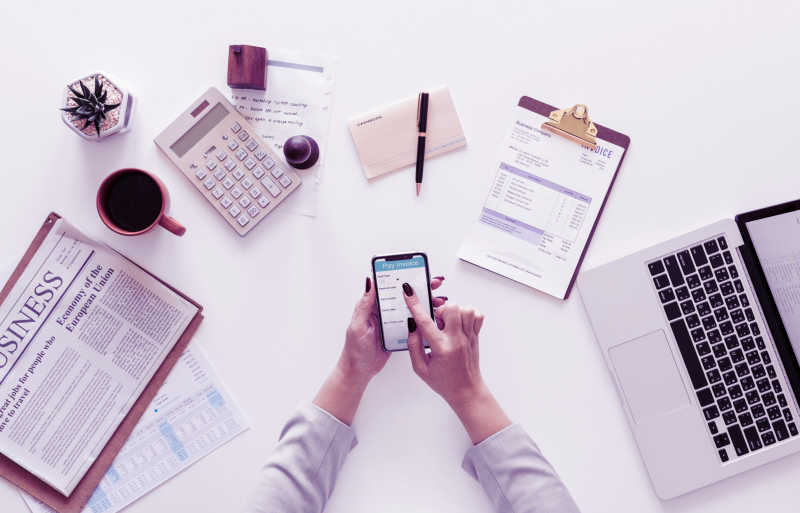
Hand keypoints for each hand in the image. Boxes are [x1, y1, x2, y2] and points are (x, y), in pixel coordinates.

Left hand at [314, 275, 446, 424]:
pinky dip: (424, 318)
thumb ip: (365, 304)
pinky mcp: (398, 332)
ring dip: (425, 303)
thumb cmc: (355, 349)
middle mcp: (383, 311)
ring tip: (439, 301)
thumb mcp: (359, 325)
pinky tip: (434, 317)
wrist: (360, 371)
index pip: (389, 286)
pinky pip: (413, 322)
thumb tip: (370, 281)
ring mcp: (392, 322)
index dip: (403, 277)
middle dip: (420, 288)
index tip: (417, 272)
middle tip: (435, 284)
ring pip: (411, 308)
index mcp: (373, 306)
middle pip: (404, 295)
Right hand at [402, 282, 509, 442]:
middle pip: (451, 308)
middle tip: (436, 321)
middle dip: (440, 309)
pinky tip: (459, 324)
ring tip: (448, 323)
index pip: (425, 322)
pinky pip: (477, 315)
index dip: (414, 305)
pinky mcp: (476, 336)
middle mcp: (457, 340)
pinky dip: (468, 314)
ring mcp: (469, 337)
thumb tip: (412, 327)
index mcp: (441, 348)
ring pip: (466, 309)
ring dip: (454, 311)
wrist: (466, 390)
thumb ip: (413, 346)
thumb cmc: (443, 381)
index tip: (408, 292)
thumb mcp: (420, 369)